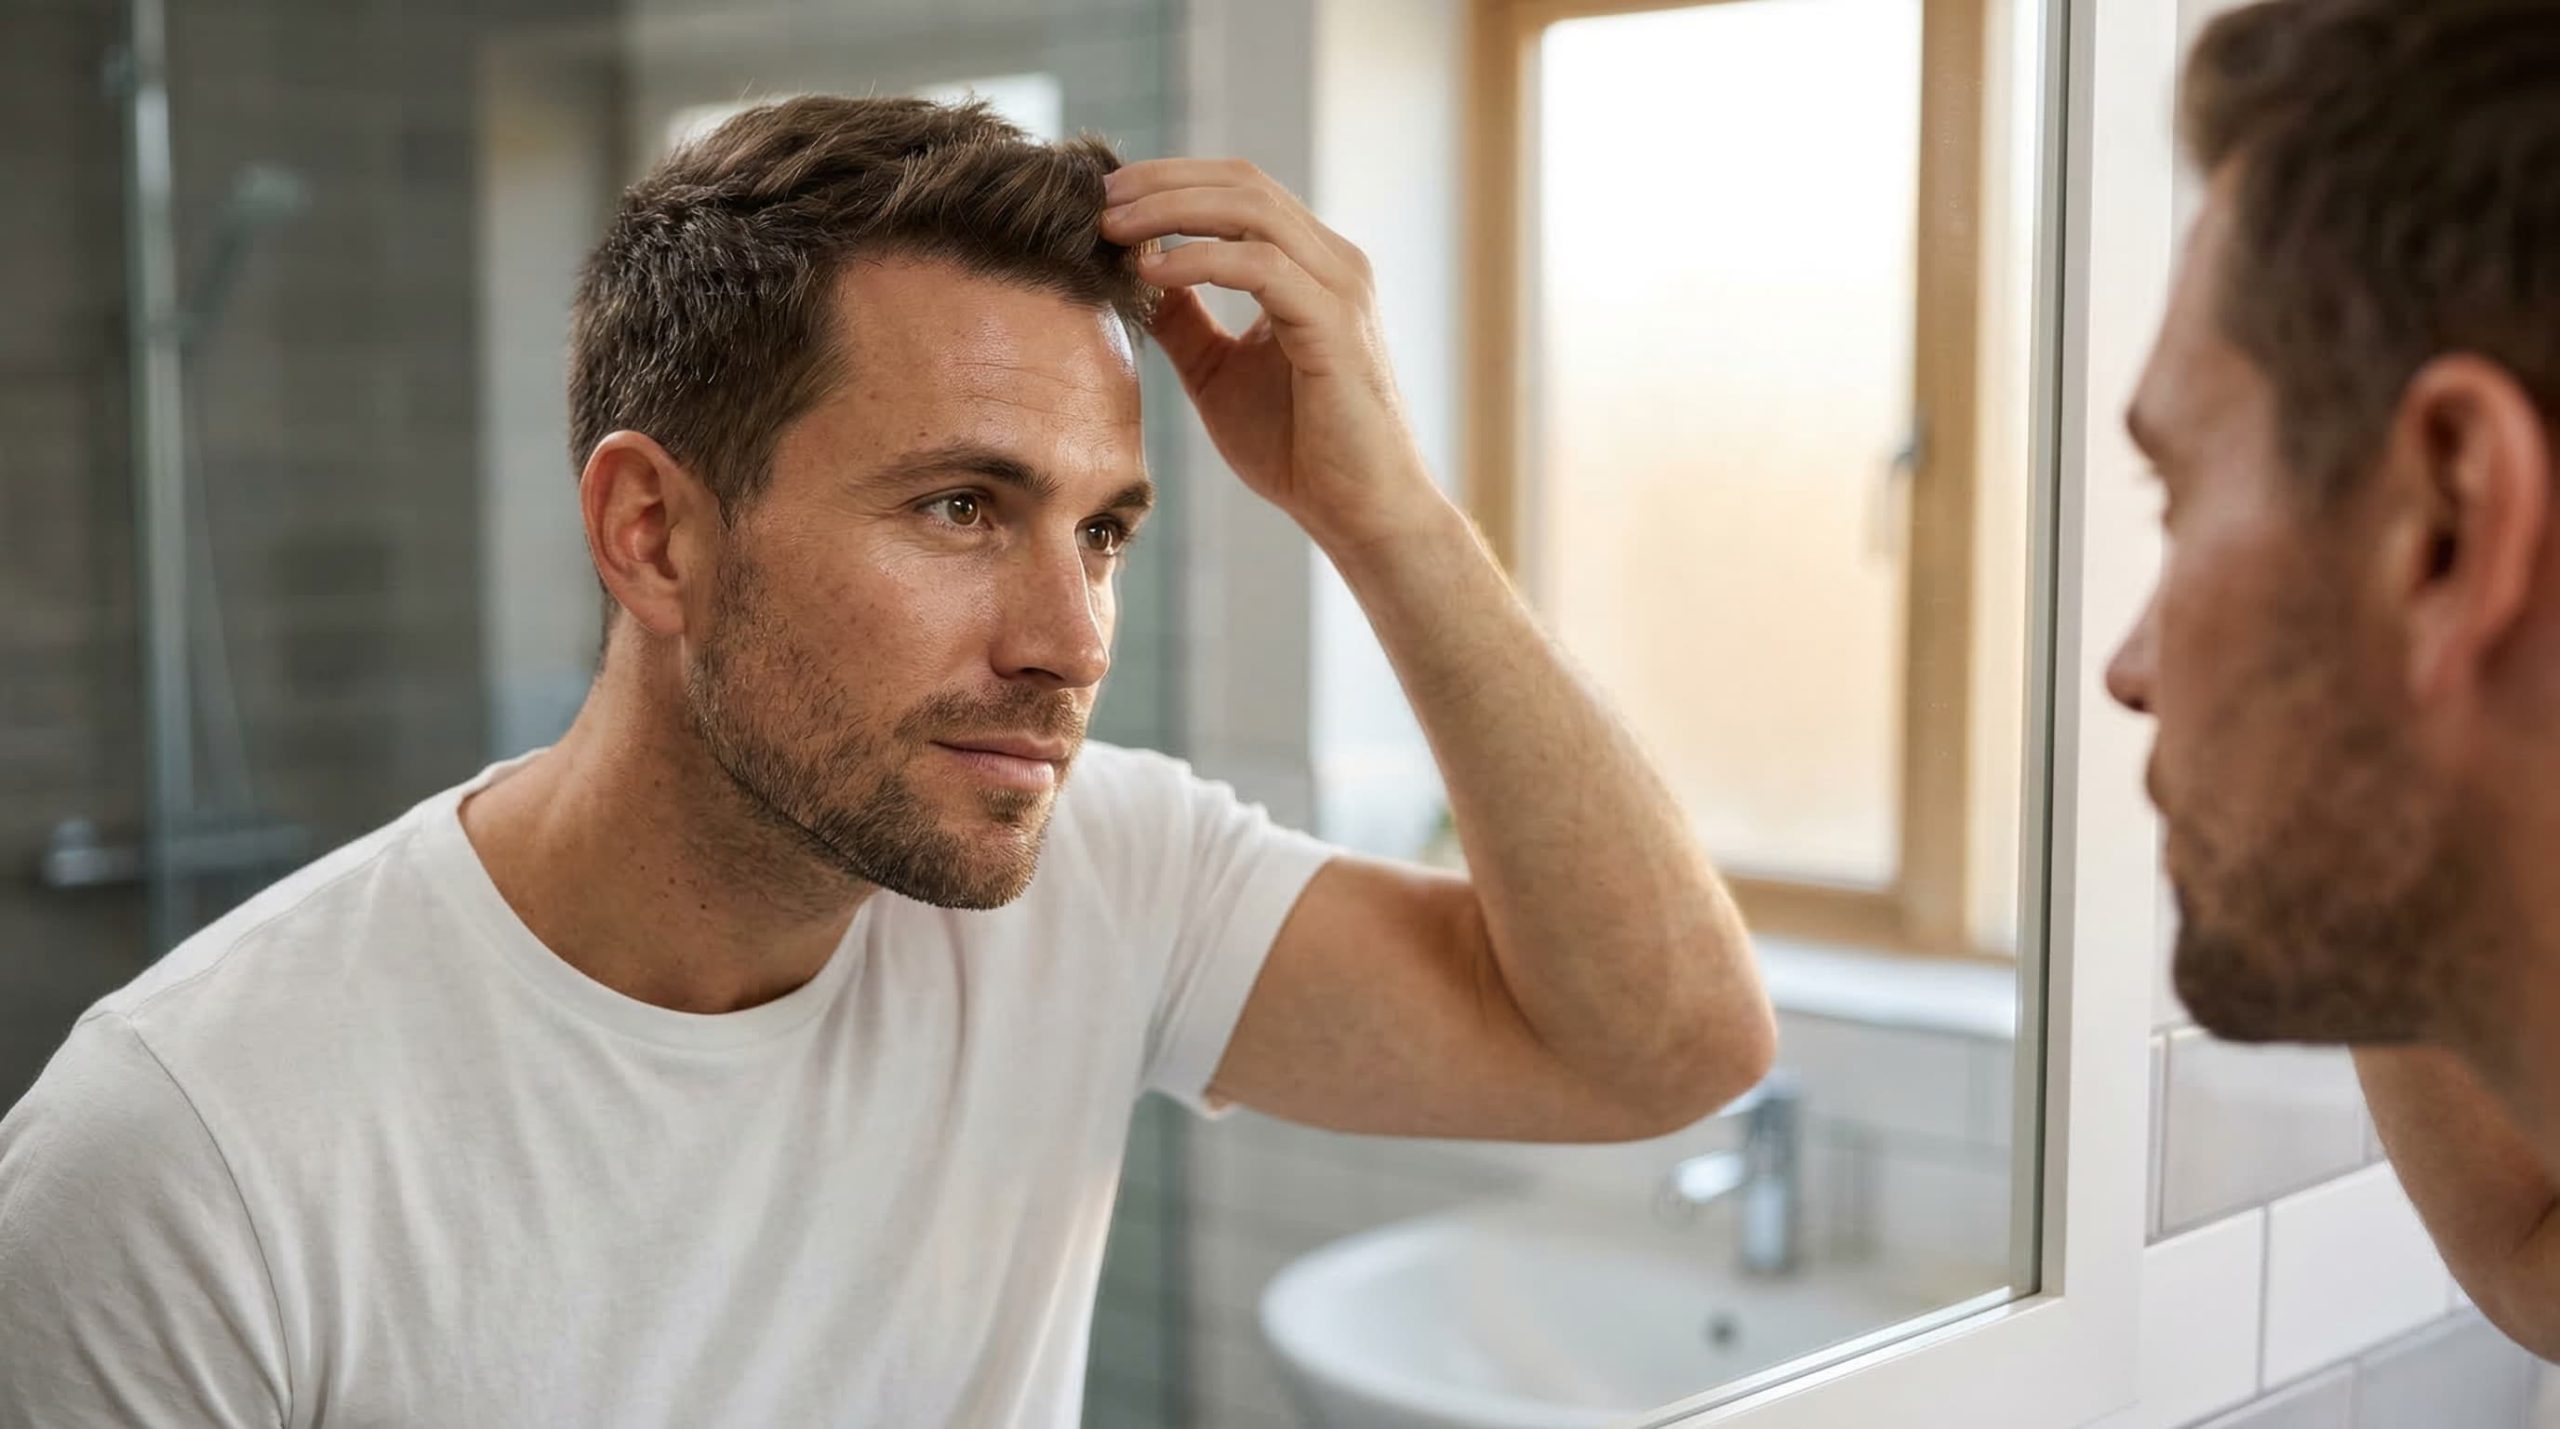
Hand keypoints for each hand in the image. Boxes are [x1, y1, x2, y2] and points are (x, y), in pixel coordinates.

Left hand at [1101, 159, 1442, 551]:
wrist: (1357, 512)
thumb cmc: (1298, 449)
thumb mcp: (1217, 372)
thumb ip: (1183, 320)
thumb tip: (1134, 276)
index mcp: (1310, 266)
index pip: (1237, 189)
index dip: (1169, 181)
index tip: (1105, 197)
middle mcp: (1332, 262)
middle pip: (1241, 182)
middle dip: (1162, 181)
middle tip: (1097, 196)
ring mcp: (1339, 288)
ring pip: (1250, 210)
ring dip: (1172, 209)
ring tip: (1113, 228)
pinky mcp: (1335, 324)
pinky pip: (1260, 266)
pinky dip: (1199, 259)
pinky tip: (1151, 273)